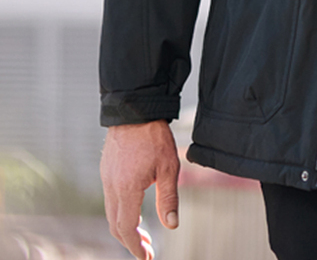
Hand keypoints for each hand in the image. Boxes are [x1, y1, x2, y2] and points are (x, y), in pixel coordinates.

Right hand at [101, 120, 180, 259]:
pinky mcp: (106, 171)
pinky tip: (134, 210)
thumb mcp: (168, 168)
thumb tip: (172, 225)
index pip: (126, 229)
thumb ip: (169, 198)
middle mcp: (111, 187)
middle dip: (130, 241)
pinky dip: (121, 212)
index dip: (135, 247)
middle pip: (115, 225)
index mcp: (127, 189)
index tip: (146, 258)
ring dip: (125, 228)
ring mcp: (106, 178)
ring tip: (143, 234)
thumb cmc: (154, 137)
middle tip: (147, 250)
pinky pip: (110, 199)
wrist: (135, 109)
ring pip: (111, 213)